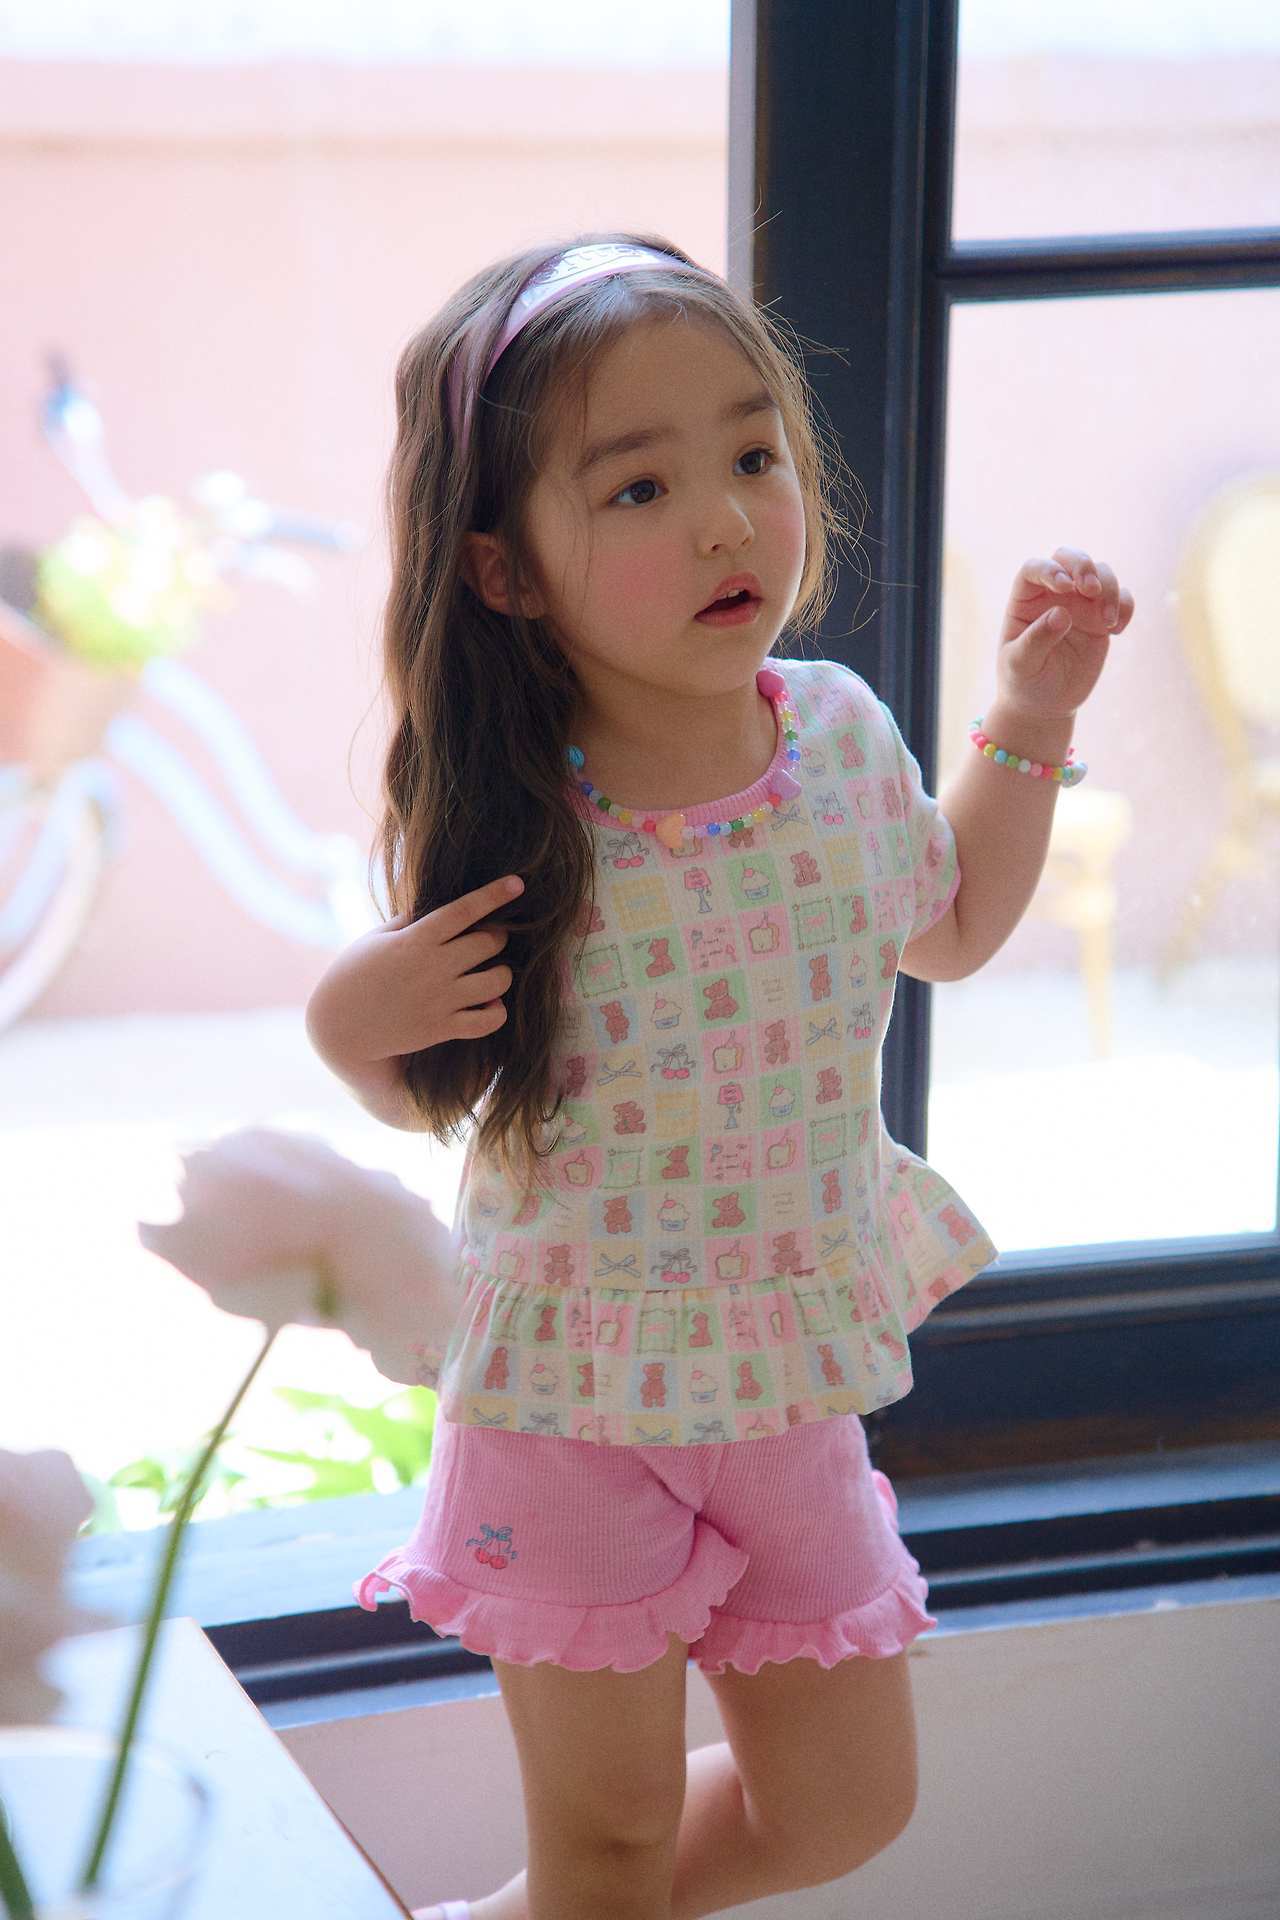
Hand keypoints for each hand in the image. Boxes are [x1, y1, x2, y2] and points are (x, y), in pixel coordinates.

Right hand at [305, 871, 523, 1072]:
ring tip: (493, 973)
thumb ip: (407, 922)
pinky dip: (496, 1012)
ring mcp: (439, 1000)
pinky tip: (489, 1005)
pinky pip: (488, 1021)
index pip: (463, 910)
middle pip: (489, 943)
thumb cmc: (353, 975)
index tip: (517, 884)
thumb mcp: (374, 939)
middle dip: (498, 937)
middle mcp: (432, 967)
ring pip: (497, 981)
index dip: (494, 895)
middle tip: (491, 939)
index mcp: (415, 939)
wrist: (339, 1027)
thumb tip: (433, 905)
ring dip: (502, 974)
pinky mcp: (441, 1028)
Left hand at [995, 547, 1134, 723]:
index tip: (1064, 587)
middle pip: (1069, 557)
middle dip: (1084, 565)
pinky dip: (1126, 607)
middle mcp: (1053, 594)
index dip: (1050, 570)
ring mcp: (1080, 603)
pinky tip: (1116, 631)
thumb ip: (1036, 639)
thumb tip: (1061, 614)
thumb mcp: (1022, 664)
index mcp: (1025, 598)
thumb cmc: (1024, 680)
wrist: (1045, 703)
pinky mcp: (1102, 618)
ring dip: (1110, 590)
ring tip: (1106, 624)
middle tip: (1092, 589)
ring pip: (1102, 573)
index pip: (1035, 568)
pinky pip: (1123, 598)